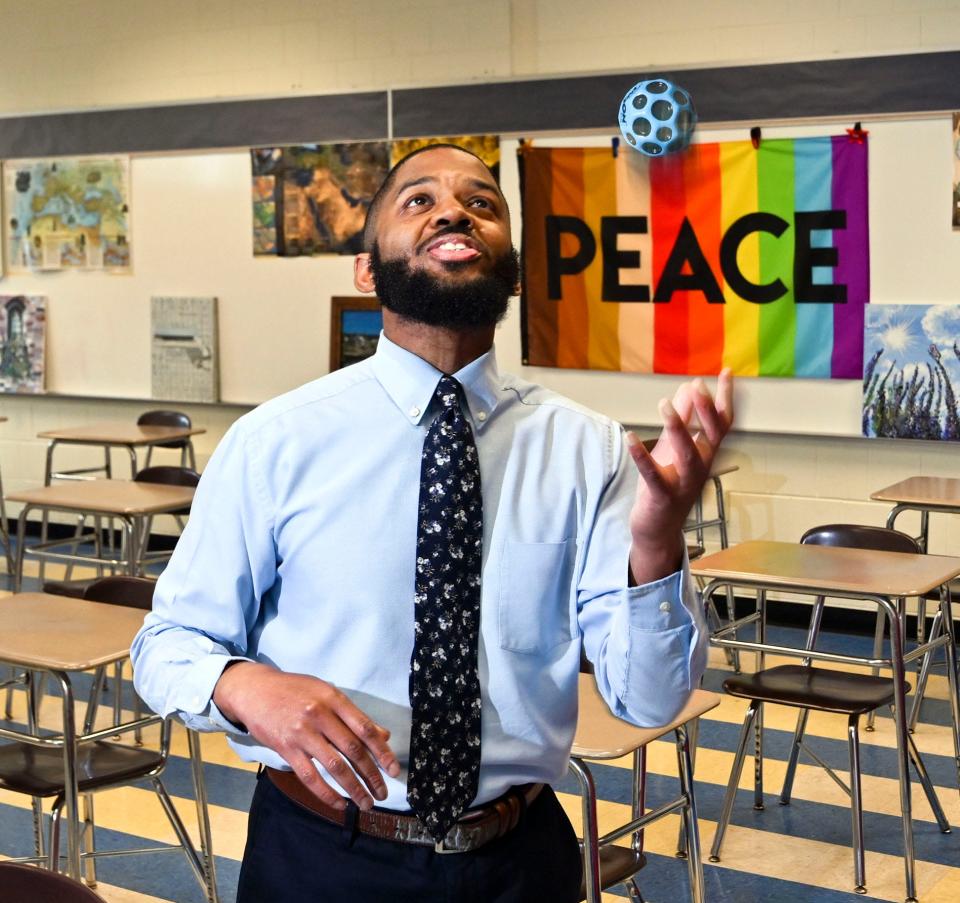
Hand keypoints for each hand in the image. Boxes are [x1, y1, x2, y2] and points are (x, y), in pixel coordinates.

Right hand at [213, 661, 400, 810]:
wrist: (255, 690)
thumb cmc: (295, 690)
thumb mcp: (327, 693)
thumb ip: (354, 715)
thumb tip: (383, 735)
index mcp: (334, 699)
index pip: (365, 729)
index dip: (382, 752)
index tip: (393, 770)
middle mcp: (320, 715)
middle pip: (353, 750)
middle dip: (371, 775)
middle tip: (383, 793)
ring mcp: (303, 733)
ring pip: (335, 766)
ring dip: (354, 788)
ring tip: (366, 802)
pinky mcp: (286, 749)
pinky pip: (310, 776)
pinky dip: (327, 793)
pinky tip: (339, 804)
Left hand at [625, 369, 733, 584]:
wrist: (658, 530)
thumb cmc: (667, 485)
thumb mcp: (673, 449)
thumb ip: (682, 420)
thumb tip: (687, 388)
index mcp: (705, 453)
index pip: (721, 422)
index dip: (725, 398)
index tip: (726, 372)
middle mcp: (700, 467)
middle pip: (712, 436)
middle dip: (705, 410)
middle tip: (697, 385)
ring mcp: (684, 483)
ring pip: (687, 454)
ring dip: (677, 428)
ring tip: (664, 404)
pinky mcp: (662, 497)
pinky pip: (653, 474)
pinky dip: (642, 456)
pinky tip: (630, 437)